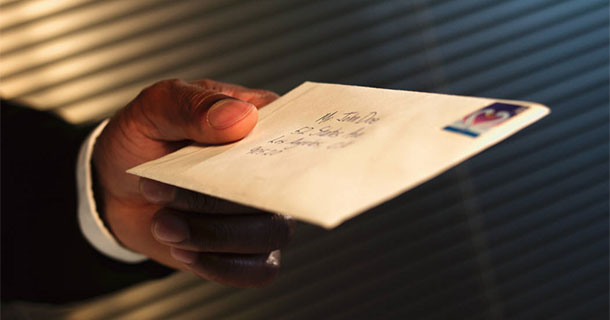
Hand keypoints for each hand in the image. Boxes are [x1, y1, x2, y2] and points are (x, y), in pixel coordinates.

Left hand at [92, 79, 294, 286]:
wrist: (116, 187)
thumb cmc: (143, 140)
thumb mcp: (154, 109)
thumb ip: (193, 106)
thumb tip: (241, 118)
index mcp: (258, 125)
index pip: (293, 135)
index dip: (281, 150)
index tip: (236, 162)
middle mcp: (269, 171)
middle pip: (278, 193)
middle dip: (214, 200)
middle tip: (159, 191)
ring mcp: (262, 212)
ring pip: (270, 235)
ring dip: (213, 236)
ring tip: (164, 224)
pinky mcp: (248, 249)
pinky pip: (259, 270)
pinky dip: (222, 267)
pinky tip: (186, 251)